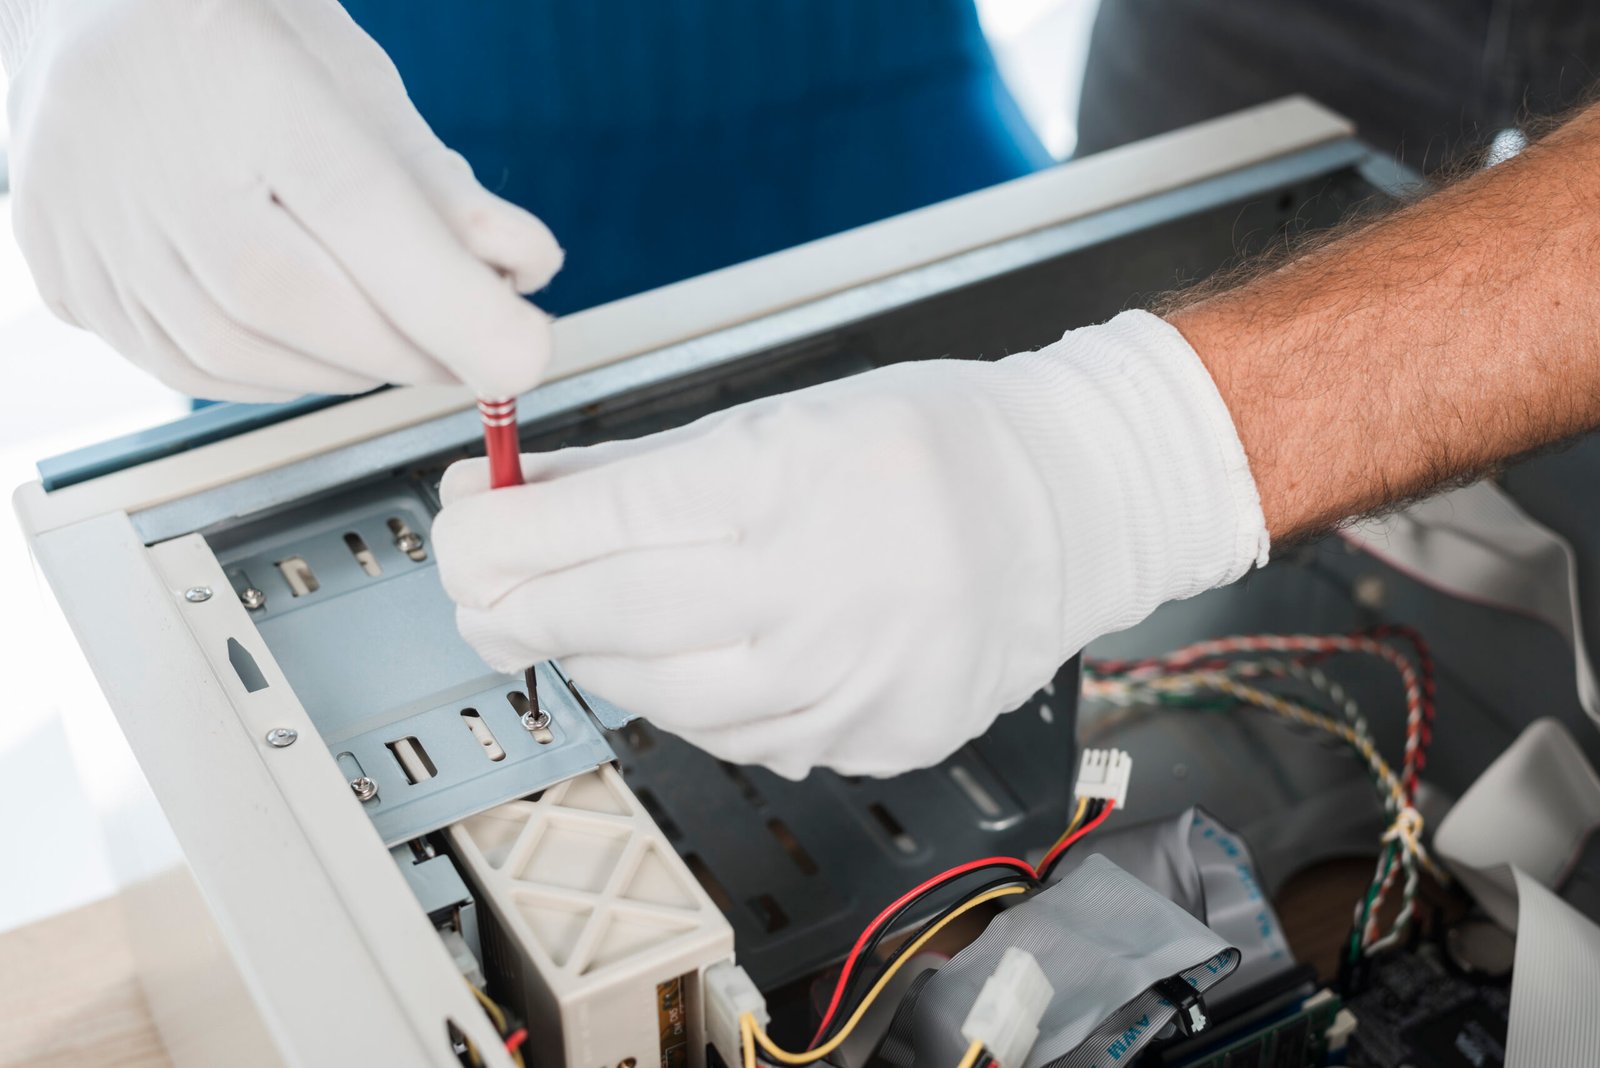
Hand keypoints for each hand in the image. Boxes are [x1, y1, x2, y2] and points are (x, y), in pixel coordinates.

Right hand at [1, 0, 559, 400]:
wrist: (87, 13)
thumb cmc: (240, 37)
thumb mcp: (355, 81)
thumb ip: (440, 184)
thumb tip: (525, 269)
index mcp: (237, 71)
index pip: (360, 211)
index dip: (454, 303)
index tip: (525, 354)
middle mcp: (140, 148)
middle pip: (295, 300)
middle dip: (409, 347)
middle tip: (467, 347)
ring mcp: (85, 219)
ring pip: (239, 352)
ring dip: (345, 367)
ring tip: (390, 333)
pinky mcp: (60, 274)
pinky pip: (185, 367)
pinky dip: (274, 374)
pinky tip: (309, 342)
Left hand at [432, 312, 1269, 778]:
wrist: (1070, 508)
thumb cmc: (932, 442)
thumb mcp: (785, 417)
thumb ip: (642, 466)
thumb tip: (517, 490)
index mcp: (798, 481)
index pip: (611, 523)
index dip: (508, 538)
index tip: (458, 535)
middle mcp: (824, 590)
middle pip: (617, 621)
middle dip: (521, 608)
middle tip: (478, 593)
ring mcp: (852, 680)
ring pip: (664, 697)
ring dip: (596, 658)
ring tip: (571, 620)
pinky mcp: (871, 737)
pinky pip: (736, 737)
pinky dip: (684, 700)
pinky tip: (676, 660)